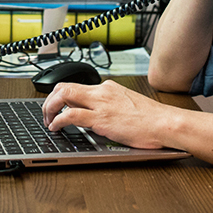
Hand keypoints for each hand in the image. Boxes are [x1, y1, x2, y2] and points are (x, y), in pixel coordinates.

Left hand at [41, 80, 172, 149]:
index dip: (61, 96)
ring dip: (49, 108)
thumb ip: (110, 105)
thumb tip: (97, 114)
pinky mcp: (101, 119)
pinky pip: (71, 115)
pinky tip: (55, 127)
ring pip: (63, 95)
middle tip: (46, 114)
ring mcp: (101, 104)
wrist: (165, 123)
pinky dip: (58, 120)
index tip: (56, 106)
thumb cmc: (152, 119)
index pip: (76, 85)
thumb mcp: (127, 105)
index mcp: (108, 88)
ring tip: (47, 121)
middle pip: (64, 86)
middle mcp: (102, 92)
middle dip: (50, 100)